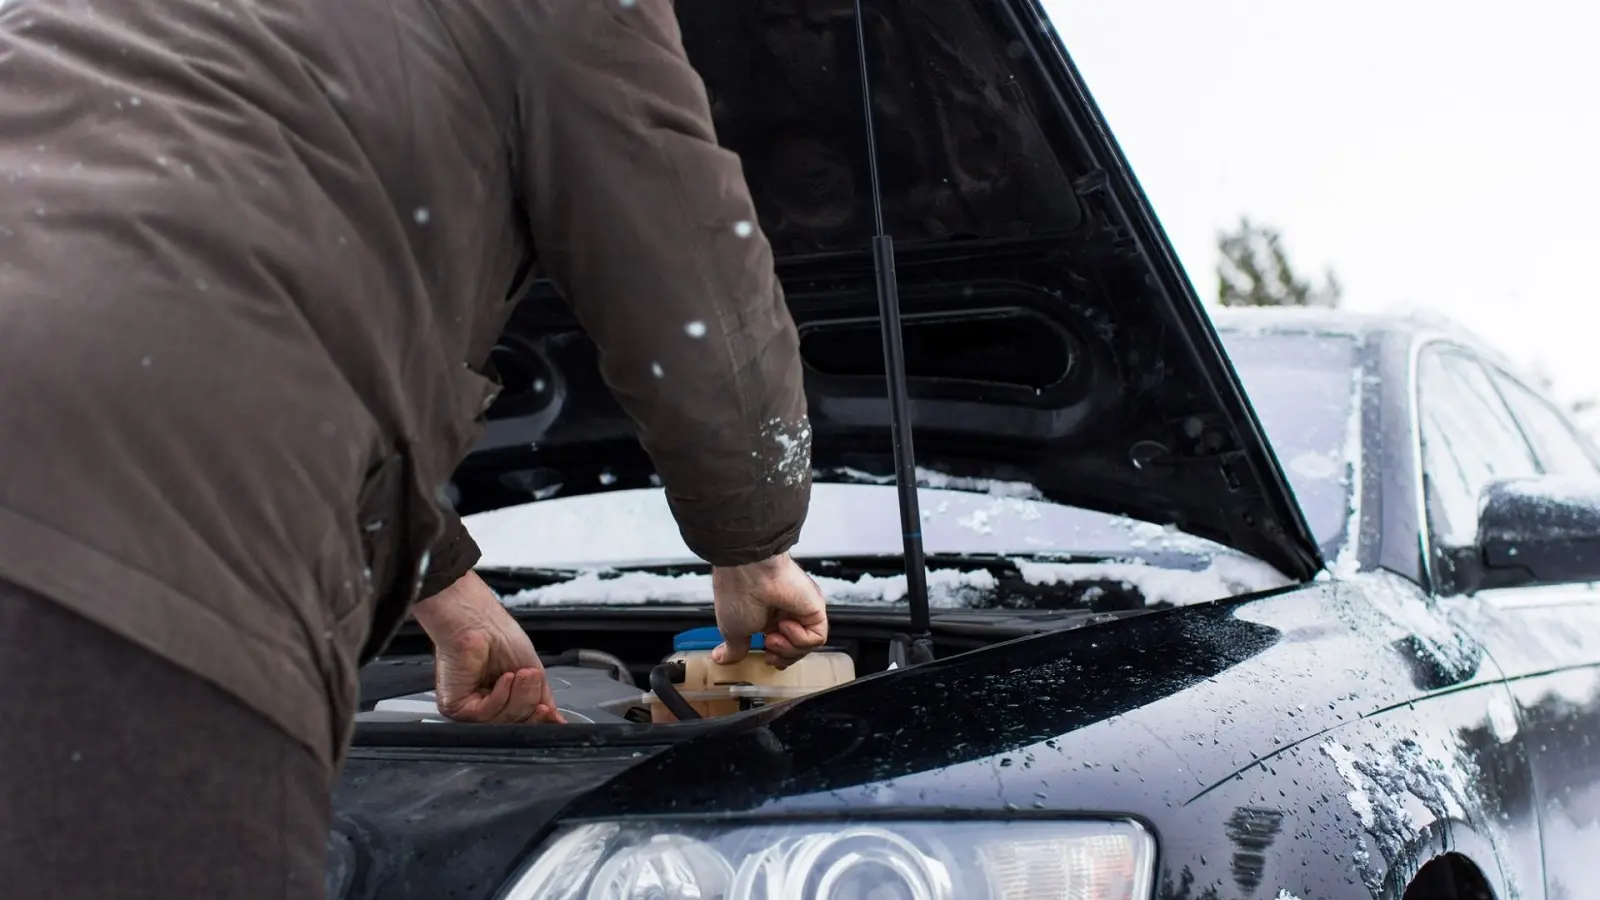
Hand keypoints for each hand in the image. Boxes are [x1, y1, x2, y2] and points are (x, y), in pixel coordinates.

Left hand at [411, 571, 566, 723]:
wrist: (479, 619)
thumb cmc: (500, 636)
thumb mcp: (533, 671)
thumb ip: (543, 699)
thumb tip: (557, 721)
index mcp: (503, 700)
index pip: (523, 721)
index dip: (538, 719)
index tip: (550, 712)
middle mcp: (485, 706)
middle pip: (515, 724)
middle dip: (528, 702)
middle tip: (531, 678)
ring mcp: (469, 709)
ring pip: (501, 722)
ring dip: (516, 697)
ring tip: (518, 673)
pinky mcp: (455, 707)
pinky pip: (483, 715)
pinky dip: (499, 697)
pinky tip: (503, 678)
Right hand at [711, 553, 827, 668]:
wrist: (748, 573)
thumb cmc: (737, 593)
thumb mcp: (733, 630)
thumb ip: (734, 648)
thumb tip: (722, 658)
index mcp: (768, 616)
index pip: (782, 645)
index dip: (777, 657)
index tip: (767, 657)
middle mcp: (786, 612)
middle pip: (796, 649)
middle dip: (783, 656)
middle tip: (770, 650)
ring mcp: (801, 610)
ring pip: (807, 646)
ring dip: (789, 648)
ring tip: (773, 636)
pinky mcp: (815, 609)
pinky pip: (817, 638)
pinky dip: (800, 638)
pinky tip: (785, 624)